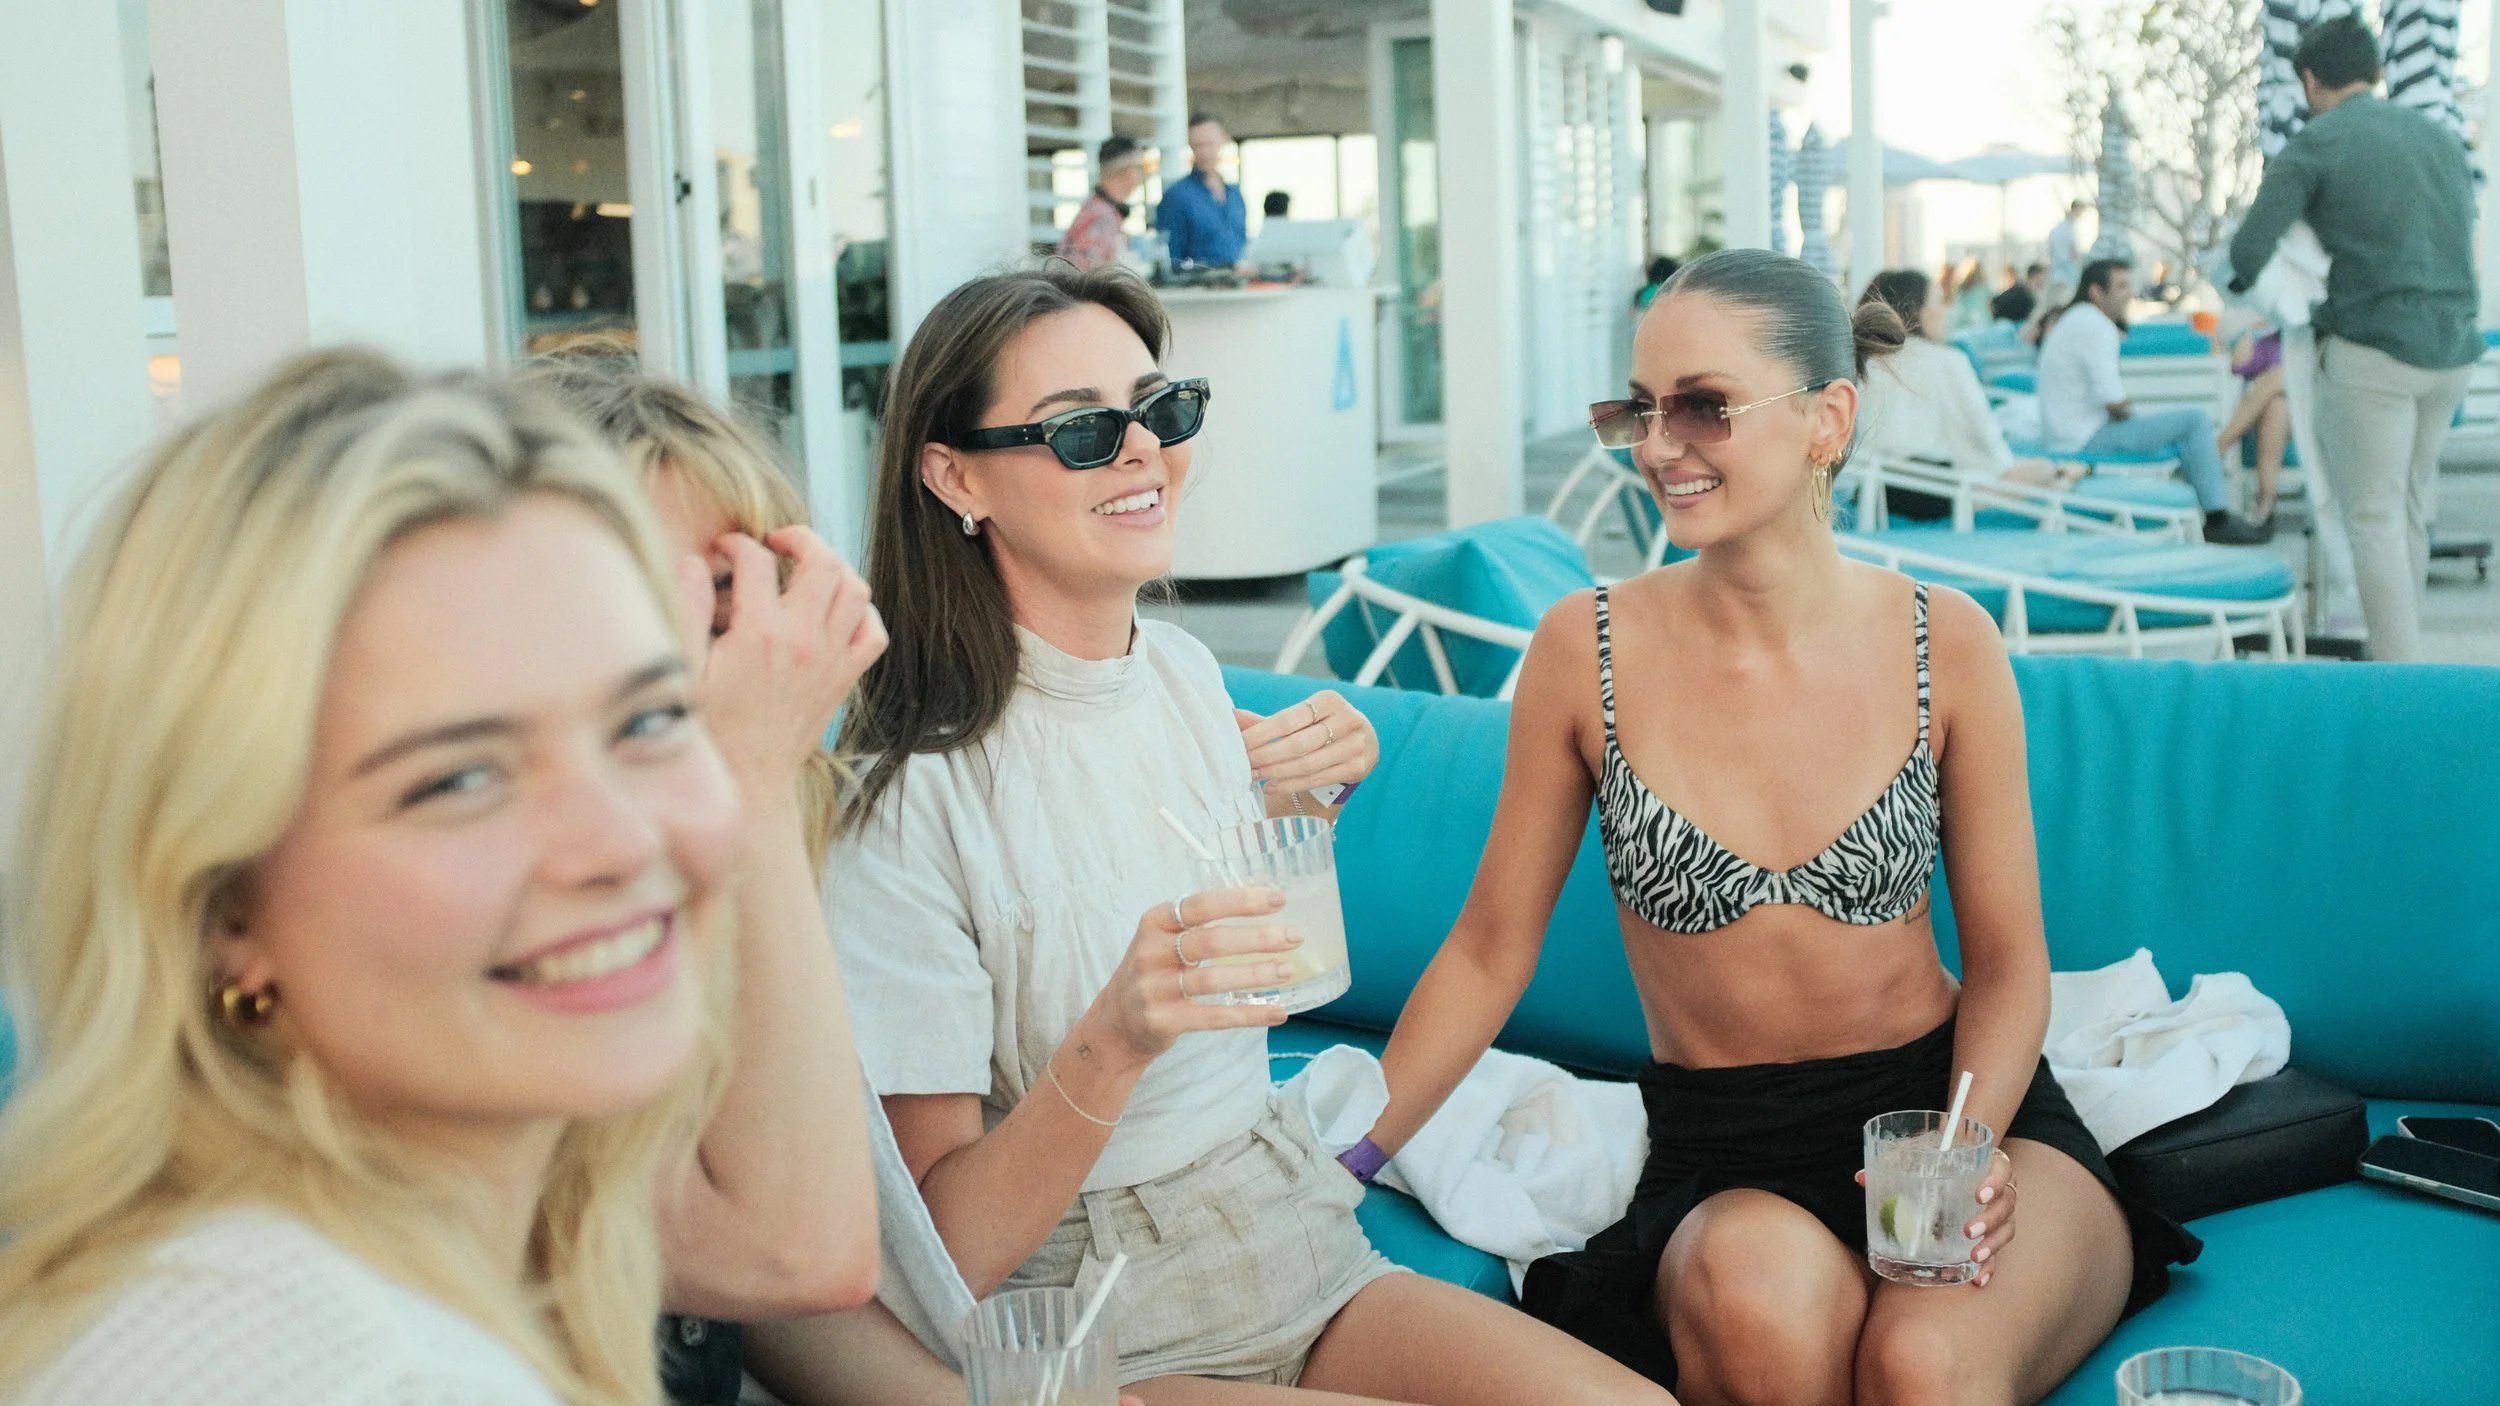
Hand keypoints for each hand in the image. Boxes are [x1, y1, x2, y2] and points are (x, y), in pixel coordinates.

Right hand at [678, 526, 884, 786]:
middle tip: (776, 544)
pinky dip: (863, 613)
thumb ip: (688, 609)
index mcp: (758, 633)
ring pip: (856, 590)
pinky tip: (835, 612)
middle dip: (800, 539)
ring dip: (835, 569)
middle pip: (824, 561)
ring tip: (807, 569)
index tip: (724, 550)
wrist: (748, 779)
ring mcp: (830, 659)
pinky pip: (874, 633)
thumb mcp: (683, 669)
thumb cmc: (709, 727)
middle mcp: (803, 640)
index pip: (756, 561)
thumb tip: (696, 562)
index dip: (736, 545)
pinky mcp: (844, 678)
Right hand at [1082, 888, 1298, 1066]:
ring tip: (1287, 971)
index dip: (1242, 901)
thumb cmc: (1154, 972)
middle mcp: (1151, 953)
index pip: (1202, 905)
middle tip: (1293, 937)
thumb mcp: (1164, 939)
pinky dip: (1248, 1014)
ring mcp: (1155, 989)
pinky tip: (1276, 1011)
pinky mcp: (1163, 1021)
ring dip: (1256, 974)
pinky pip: (1213, 1017)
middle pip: (1210, 941)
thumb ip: (1200, 925)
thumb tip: (1262, 906)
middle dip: (1257, 938)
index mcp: (1155, 922)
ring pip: (1212, 979)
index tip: (1278, 899)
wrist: (1117, 1023)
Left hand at [1235, 691, 1377, 795]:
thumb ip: (1267, 721)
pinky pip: (1317, 779)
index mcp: (1329, 700)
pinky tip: (1271, 786)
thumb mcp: (1302, 717)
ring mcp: (1355, 745)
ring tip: (1254, 776)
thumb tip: (1231, 716)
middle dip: (1265, 756)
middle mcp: (1347, 719)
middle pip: (1296, 744)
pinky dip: (1290, 784)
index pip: (1287, 720)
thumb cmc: (1323, 726)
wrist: (1365, 741)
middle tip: (1243, 765)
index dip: (1259, 734)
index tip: (1238, 745)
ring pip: (1307, 764)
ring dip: (1275, 773)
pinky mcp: (1357, 767)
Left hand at [1852, 1148, 2016, 1287]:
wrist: (1950, 1161)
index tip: (1978, 1196)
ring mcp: (1999, 1212)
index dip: (1994, 1182)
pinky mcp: (1992, 1233)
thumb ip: (1893, 1162)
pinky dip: (1989, 1266)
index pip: (2002, 1169)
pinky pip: (1998, 1251)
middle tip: (1968, 1231)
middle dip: (1990, 1219)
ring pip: (2006, 1228)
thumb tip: (1862, 1178)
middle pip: (2007, 1203)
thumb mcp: (1915, 1153)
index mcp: (1987, 1162)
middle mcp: (2000, 1188)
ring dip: (1992, 1244)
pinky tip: (1978, 1279)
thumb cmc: (1934, 1155)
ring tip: (1972, 1256)